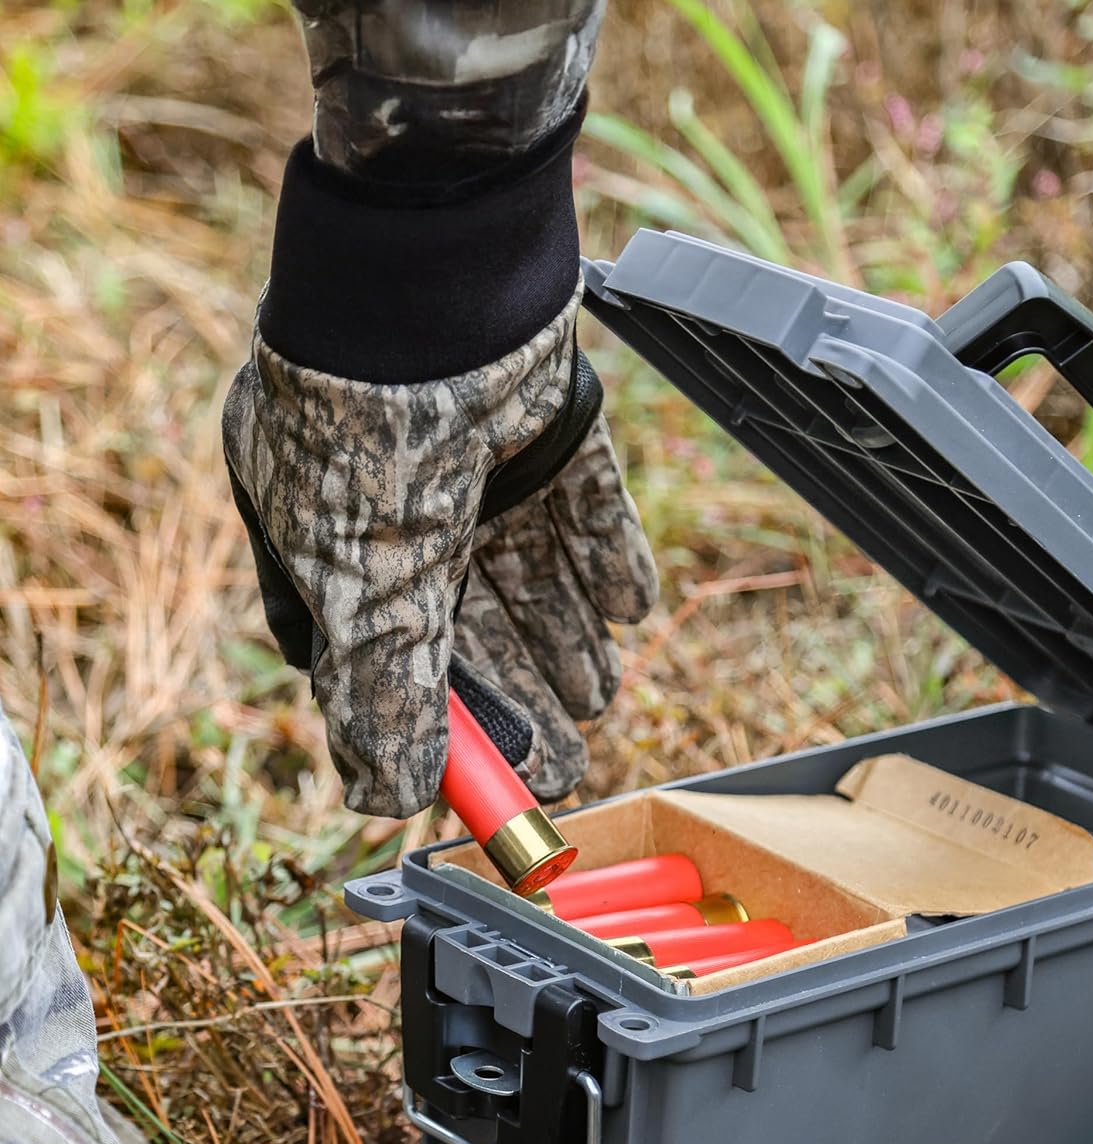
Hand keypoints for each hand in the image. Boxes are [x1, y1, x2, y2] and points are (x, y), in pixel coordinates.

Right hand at [223, 282, 656, 816]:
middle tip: (570, 756)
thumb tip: (380, 799)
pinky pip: (583, 498)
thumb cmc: (374, 426)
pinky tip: (633, 607)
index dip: (435, 717)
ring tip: (602, 688)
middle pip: (467, 620)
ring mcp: (475, 456)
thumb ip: (380, 689)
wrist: (439, 268)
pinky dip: (606, 551)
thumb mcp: (369, 580)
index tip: (489, 774)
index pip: (381, 651)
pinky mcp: (545, 417)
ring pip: (529, 566)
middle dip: (521, 692)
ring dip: (566, 634)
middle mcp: (401, 501)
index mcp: (333, 537)